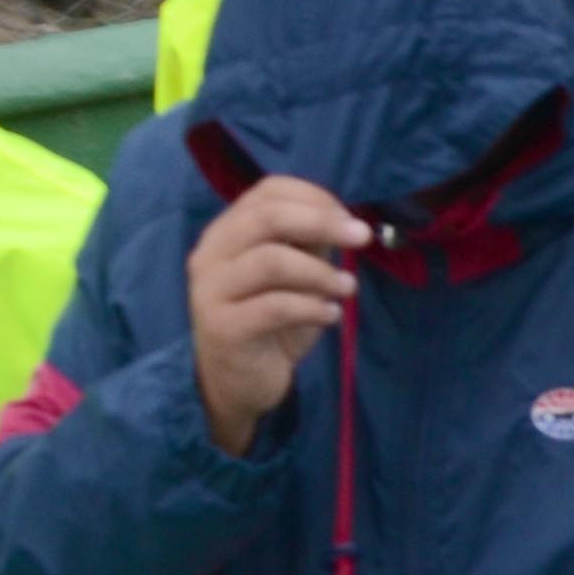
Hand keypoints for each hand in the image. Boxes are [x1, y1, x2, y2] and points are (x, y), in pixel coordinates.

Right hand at [187, 176, 367, 455]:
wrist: (240, 382)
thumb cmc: (270, 323)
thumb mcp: (296, 277)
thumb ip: (310, 246)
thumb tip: (345, 222)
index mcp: (228, 232)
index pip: (268, 192)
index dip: (314, 198)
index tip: (350, 219)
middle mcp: (211, 254)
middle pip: (266, 217)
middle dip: (322, 223)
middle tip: (362, 237)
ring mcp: (210, 291)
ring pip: (271, 261)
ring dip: (321, 272)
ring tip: (347, 289)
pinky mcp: (222, 328)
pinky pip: (275, 307)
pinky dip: (313, 307)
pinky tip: (331, 316)